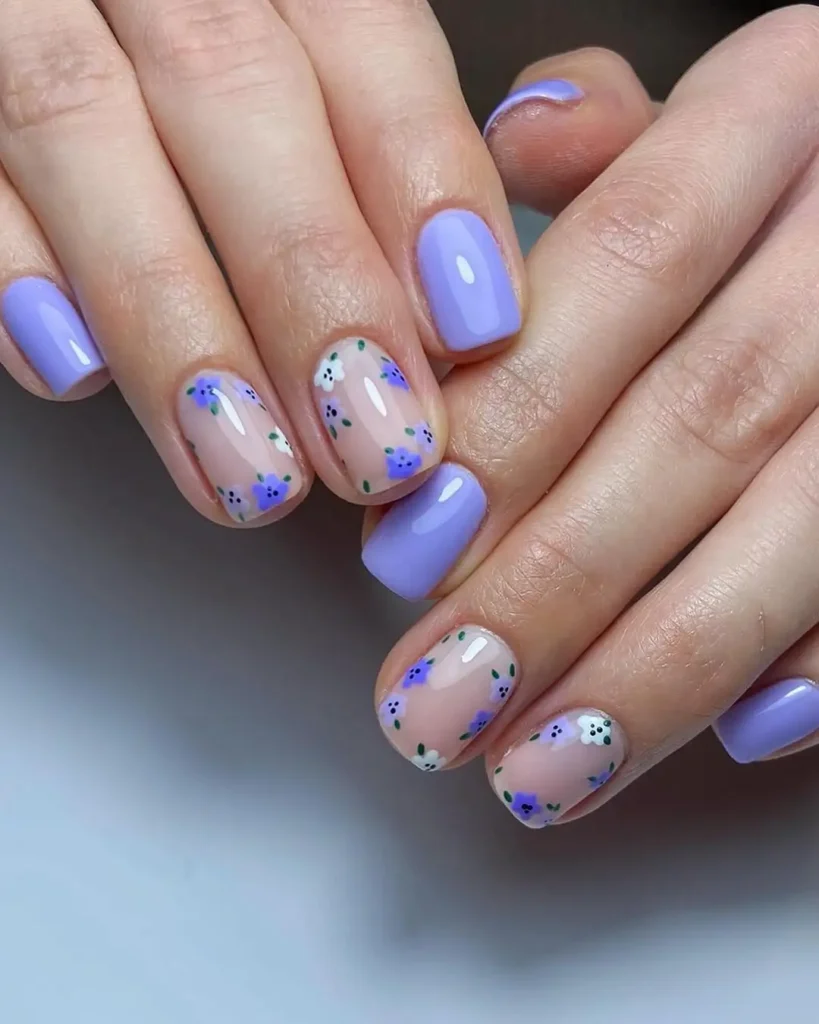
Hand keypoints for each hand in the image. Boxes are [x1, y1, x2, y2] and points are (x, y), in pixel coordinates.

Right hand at [0, 0, 524, 522]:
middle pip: (232, 87)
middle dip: (313, 281)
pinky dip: (10, 270)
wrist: (61, 8)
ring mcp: (21, 10)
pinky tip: (73, 376)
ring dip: (175, 320)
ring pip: (79, 129)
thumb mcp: (304, 55)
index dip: (422, 179)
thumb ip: (376, 133)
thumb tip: (459, 302)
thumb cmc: (208, 53)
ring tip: (248, 467)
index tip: (473, 327)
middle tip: (376, 440)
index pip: (362, 34)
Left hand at [366, 6, 818, 822]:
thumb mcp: (690, 118)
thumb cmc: (764, 177)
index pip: (630, 264)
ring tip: (536, 770)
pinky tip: (728, 737)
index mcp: (787, 114)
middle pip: (701, 421)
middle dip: (556, 581)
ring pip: (794, 525)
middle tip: (437, 700)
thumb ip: (598, 142)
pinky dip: (813, 662)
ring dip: (657, 666)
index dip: (512, 418)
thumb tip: (522, 144)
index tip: (402, 550)